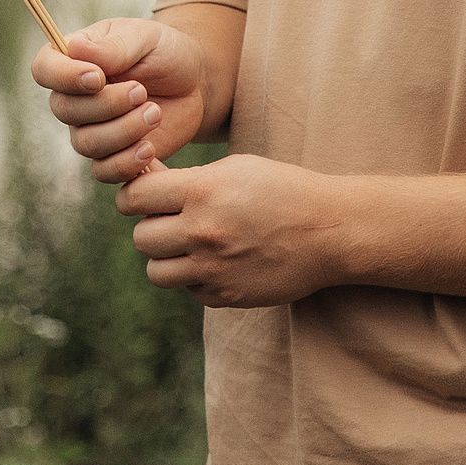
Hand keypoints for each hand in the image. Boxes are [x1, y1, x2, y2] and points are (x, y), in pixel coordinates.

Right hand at [32, 16, 209, 183]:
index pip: (44, 69)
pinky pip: (104, 171)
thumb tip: (76, 49)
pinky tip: (150, 147)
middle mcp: (75, 97)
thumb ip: (113, 47)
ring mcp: (91, 129)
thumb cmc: (164, 52)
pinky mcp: (113, 155)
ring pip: (87, 143)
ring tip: (155, 113)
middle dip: (107, 104)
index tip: (98, 77)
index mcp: (74, 59)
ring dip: (124, 131)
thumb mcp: (144, 37)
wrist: (195, 83)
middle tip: (141, 91)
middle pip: (65, 110)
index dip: (63, 77)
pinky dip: (127, 163)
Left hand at [116, 154, 346, 306]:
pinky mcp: (226, 295)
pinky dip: (194, 277)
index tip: (146, 194)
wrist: (330, 232)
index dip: (135, 194)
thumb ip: (187, 178)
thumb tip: (143, 180)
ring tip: (190, 243)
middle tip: (172, 219)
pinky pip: (188, 289)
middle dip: (153, 226)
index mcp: (203, 191)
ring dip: (167, 257)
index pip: (135, 197)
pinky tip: (218, 260)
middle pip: (141, 237)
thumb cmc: (283, 189)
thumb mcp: (236, 169)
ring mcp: (214, 269)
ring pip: (156, 271)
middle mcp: (203, 232)